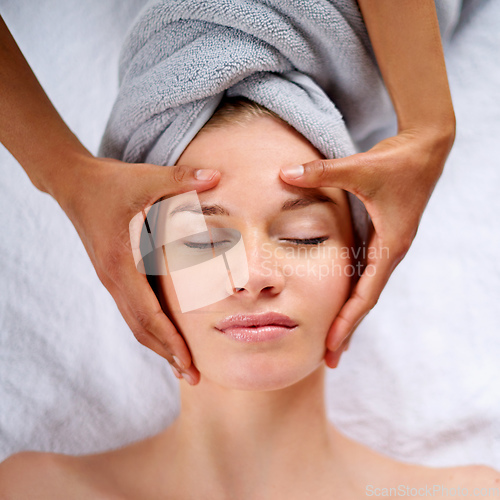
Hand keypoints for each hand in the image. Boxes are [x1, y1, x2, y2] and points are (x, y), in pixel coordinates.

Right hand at [54, 154, 219, 383]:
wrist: (74, 184)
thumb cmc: (109, 184)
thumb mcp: (144, 178)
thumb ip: (180, 179)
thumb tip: (217, 176)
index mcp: (121, 264)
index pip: (147, 313)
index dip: (169, 340)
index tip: (189, 363)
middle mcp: (114, 279)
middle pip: (141, 328)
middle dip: (167, 354)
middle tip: (193, 377)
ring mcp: (112, 279)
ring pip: (135, 323)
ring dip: (158, 346)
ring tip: (181, 366)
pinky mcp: (114, 275)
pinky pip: (133, 310)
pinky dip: (150, 328)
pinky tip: (165, 334)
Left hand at [280, 126, 454, 367]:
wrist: (427, 148)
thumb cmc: (398, 160)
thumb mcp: (360, 167)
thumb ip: (321, 172)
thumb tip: (283, 174)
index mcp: (390, 246)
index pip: (366, 295)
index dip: (347, 322)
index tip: (331, 347)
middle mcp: (390, 252)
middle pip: (366, 302)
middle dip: (347, 330)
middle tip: (328, 359)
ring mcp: (387, 247)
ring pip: (366, 290)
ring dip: (349, 315)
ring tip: (331, 340)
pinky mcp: (383, 238)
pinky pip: (365, 274)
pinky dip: (352, 293)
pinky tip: (338, 302)